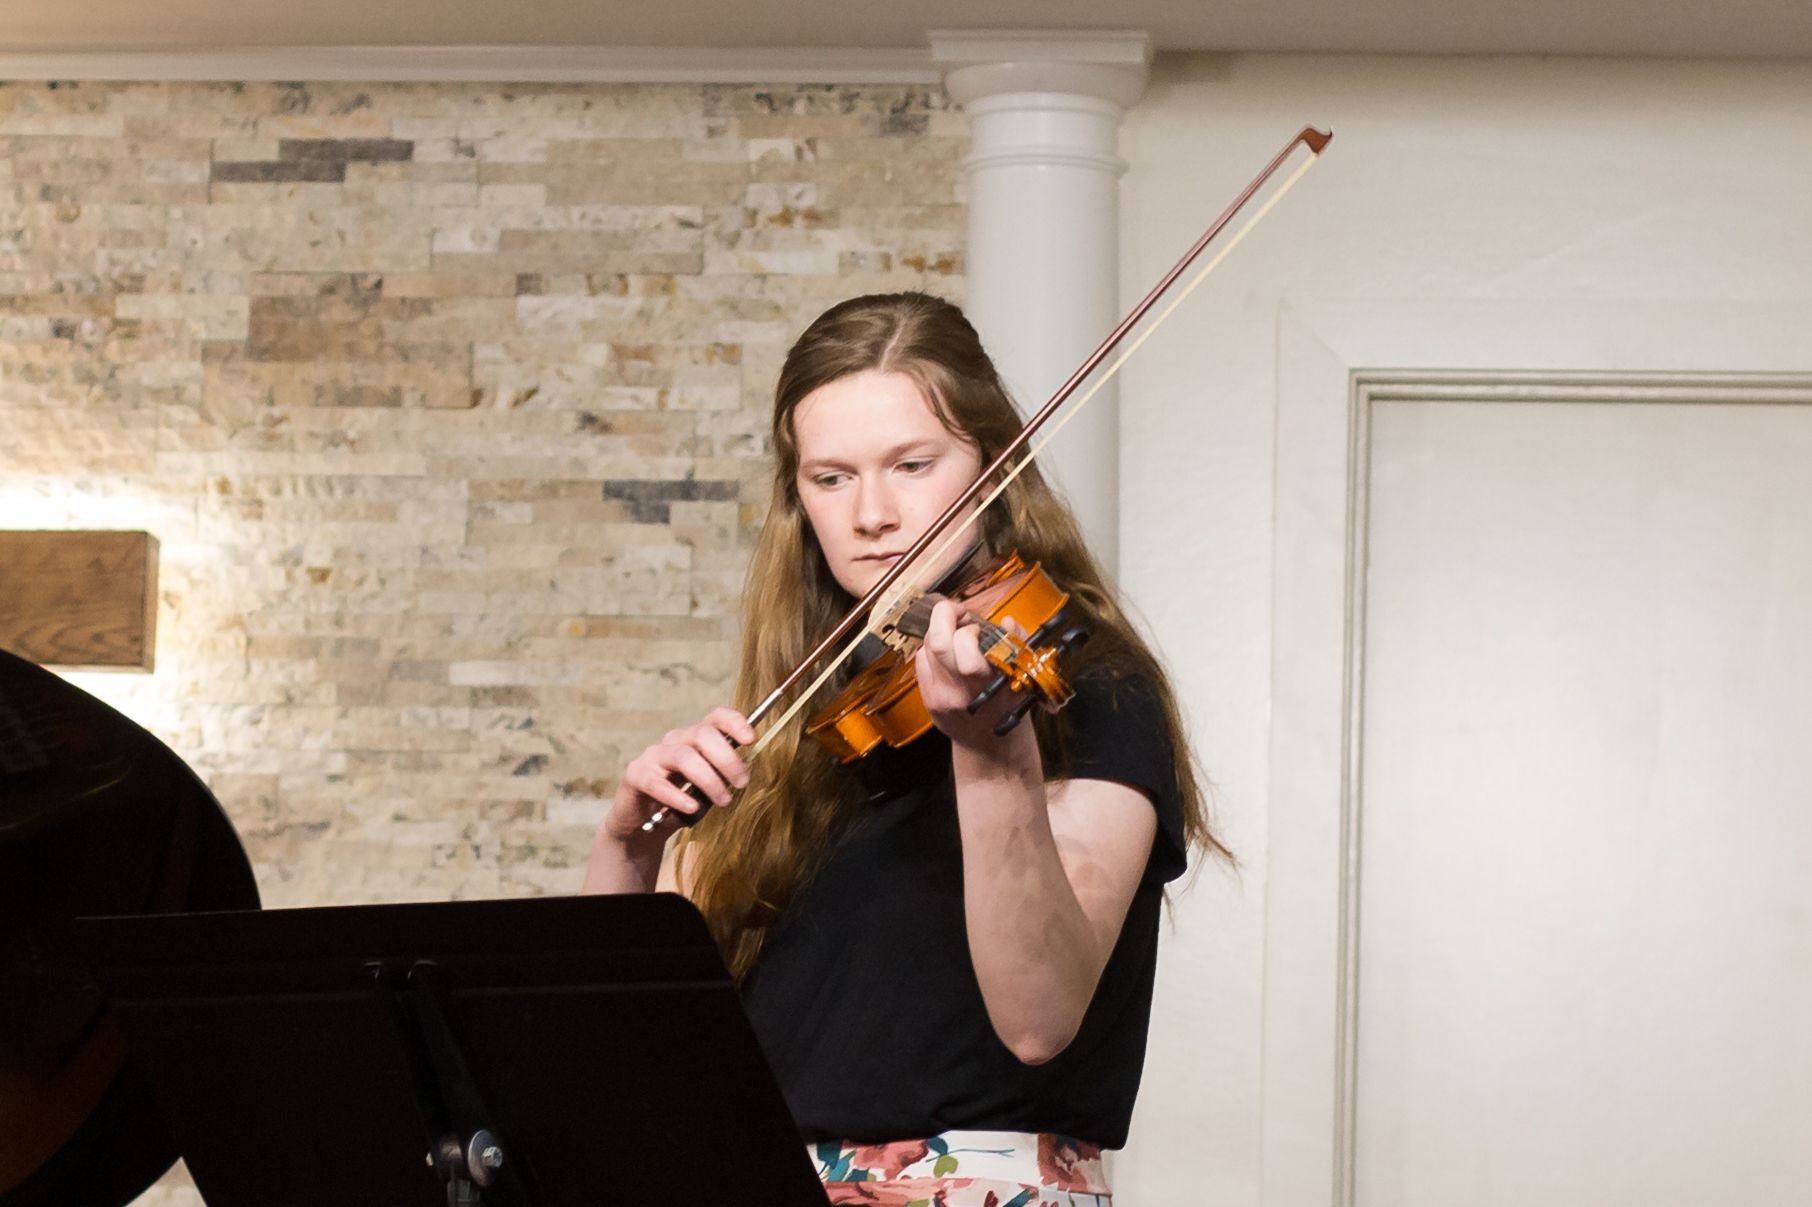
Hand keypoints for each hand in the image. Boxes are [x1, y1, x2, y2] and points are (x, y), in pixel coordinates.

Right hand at [602, 707, 754, 846]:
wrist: (643, 823)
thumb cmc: (681, 801)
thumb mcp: (707, 787)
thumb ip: (722, 775)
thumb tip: (744, 771)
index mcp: (696, 738)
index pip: (715, 718)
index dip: (734, 722)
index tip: (751, 739)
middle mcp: (675, 741)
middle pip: (702, 735)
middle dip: (727, 758)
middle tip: (742, 783)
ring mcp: (653, 756)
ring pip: (684, 756)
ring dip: (709, 779)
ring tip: (724, 801)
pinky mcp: (636, 775)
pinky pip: (656, 782)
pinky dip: (677, 795)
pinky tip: (692, 807)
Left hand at [914, 600, 1023, 751]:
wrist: (992, 748)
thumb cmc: (1010, 707)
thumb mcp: (1022, 676)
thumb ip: (1017, 644)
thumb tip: (1007, 621)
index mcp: (987, 681)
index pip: (963, 640)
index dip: (965, 621)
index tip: (974, 621)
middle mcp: (958, 689)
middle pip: (935, 641)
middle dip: (944, 617)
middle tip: (958, 616)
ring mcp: (938, 696)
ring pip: (925, 648)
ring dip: (939, 634)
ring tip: (956, 638)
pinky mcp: (927, 700)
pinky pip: (920, 662)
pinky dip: (932, 653)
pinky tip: (948, 658)